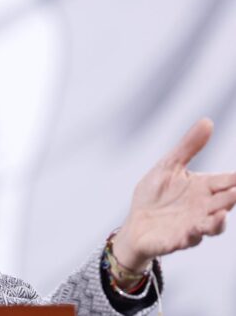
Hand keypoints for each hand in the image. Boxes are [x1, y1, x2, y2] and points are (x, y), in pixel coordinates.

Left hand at [113, 118, 235, 271]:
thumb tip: (208, 120)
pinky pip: (186, 240)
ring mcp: (192, 226)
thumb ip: (189, 147)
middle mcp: (204, 209)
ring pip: (211, 226)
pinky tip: (193, 231)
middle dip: (233, 198)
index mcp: (204, 189)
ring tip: (222, 212)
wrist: (136, 223)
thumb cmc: (156, 194)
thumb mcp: (169, 166)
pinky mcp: (175, 241)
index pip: (227, 182)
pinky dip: (191, 236)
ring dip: (217, 221)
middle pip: (224, 203)